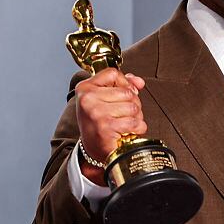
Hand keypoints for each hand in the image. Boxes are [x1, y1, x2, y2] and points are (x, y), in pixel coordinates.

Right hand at [75, 68, 146, 184]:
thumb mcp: (105, 100)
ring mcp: (96, 112)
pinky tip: (127, 132)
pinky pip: (135, 122)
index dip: (124, 83)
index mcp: (85, 88)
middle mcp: (88, 98)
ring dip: (135, 118)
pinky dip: (137, 129)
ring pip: (133, 107)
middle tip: (123, 115)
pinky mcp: (106, 126)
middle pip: (127, 91)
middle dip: (132, 104)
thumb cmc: (99, 124)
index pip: (113, 73)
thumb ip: (122, 85)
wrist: (93, 150)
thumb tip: (138, 82)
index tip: (124, 95)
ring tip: (124, 124)